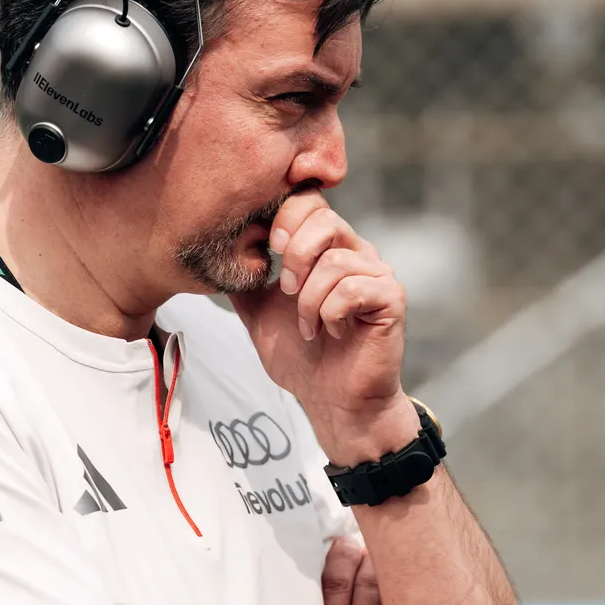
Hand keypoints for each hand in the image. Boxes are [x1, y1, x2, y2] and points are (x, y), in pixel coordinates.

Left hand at [230, 191, 414, 464]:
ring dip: (308, 301)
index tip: (267, 250)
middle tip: (285, 292)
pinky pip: (352, 289)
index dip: (283, 219)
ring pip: (334, 262)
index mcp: (327, 248)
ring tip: (310, 327)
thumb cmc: (302, 357)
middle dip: (293, 257)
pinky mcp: (391, 299)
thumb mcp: (259, 313)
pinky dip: (330, 314)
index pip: (308, 202)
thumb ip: (243, 282)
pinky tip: (333, 332)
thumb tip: (214, 255)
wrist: (332, 401)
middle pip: (324, 219)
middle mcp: (356, 253)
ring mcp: (376, 274)